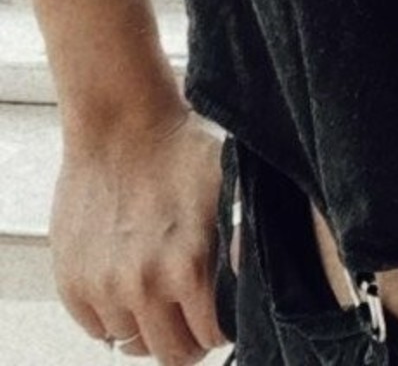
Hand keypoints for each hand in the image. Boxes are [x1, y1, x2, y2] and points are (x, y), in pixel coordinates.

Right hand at [50, 103, 228, 364]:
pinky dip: (111, 313)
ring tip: (155, 284)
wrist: (122, 120)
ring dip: (147, 321)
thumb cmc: (182, 147)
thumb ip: (250, 239)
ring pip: (131, 341)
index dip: (218, 327)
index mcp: (190, 267)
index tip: (217, 311)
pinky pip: (96, 327)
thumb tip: (262, 282)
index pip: (210, 339)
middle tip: (188, 310)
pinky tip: (124, 278)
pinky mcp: (71, 280)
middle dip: (185, 336)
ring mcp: (104, 285)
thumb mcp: (233, 184)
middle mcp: (145, 284)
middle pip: (170, 352)